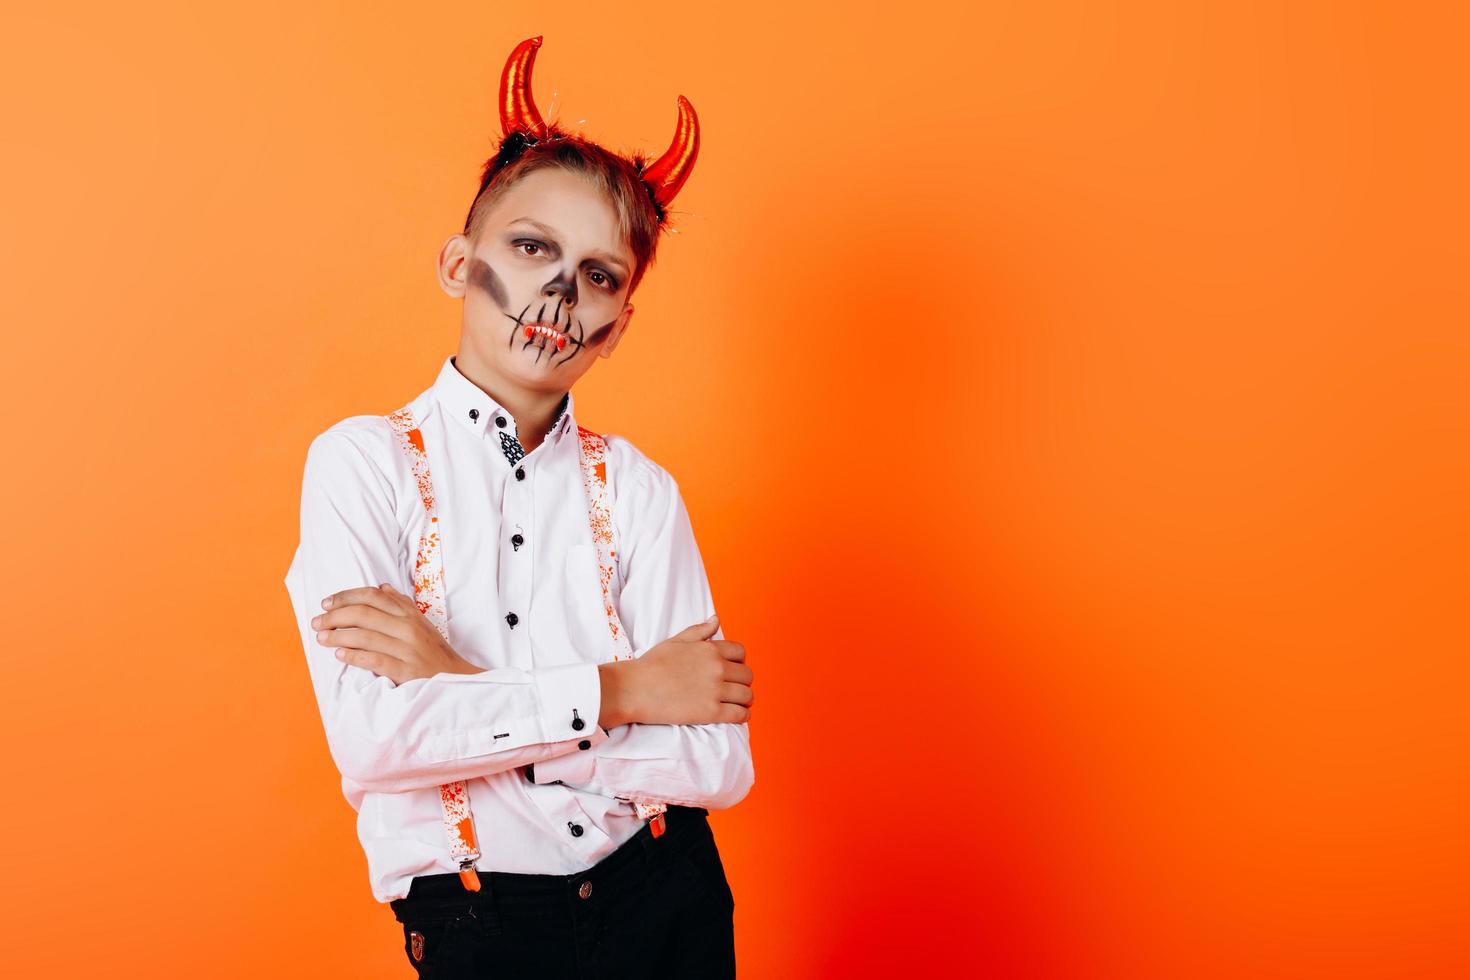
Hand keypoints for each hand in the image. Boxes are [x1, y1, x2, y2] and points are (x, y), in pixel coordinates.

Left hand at [311, 583, 482, 684]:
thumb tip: (382, 587)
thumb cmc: (434, 652)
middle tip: (317, 622)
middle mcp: (409, 628)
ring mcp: (408, 649)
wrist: (456, 679)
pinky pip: (375, 660)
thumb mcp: (422, 623)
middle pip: (364, 614)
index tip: (326, 603)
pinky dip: (355, 656)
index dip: (346, 596)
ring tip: (322, 638)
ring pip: (366, 636)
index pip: (373, 596)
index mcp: (410, 614)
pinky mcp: (406, 671)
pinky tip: (340, 655)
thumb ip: (402, 605)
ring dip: (338, 636)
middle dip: (335, 616)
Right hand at [603, 615, 752, 726]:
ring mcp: (715, 690)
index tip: (731, 670)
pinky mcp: (711, 712)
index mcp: (710, 649)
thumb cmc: (652, 664)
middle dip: (742, 681)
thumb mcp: (676, 641)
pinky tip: (736, 714)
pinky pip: (740, 714)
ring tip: (736, 703)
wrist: (634, 689)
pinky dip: (742, 716)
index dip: (738, 661)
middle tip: (732, 688)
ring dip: (744, 700)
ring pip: (747, 696)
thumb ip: (700, 630)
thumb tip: (716, 619)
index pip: (741, 652)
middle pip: (747, 675)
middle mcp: (717, 668)